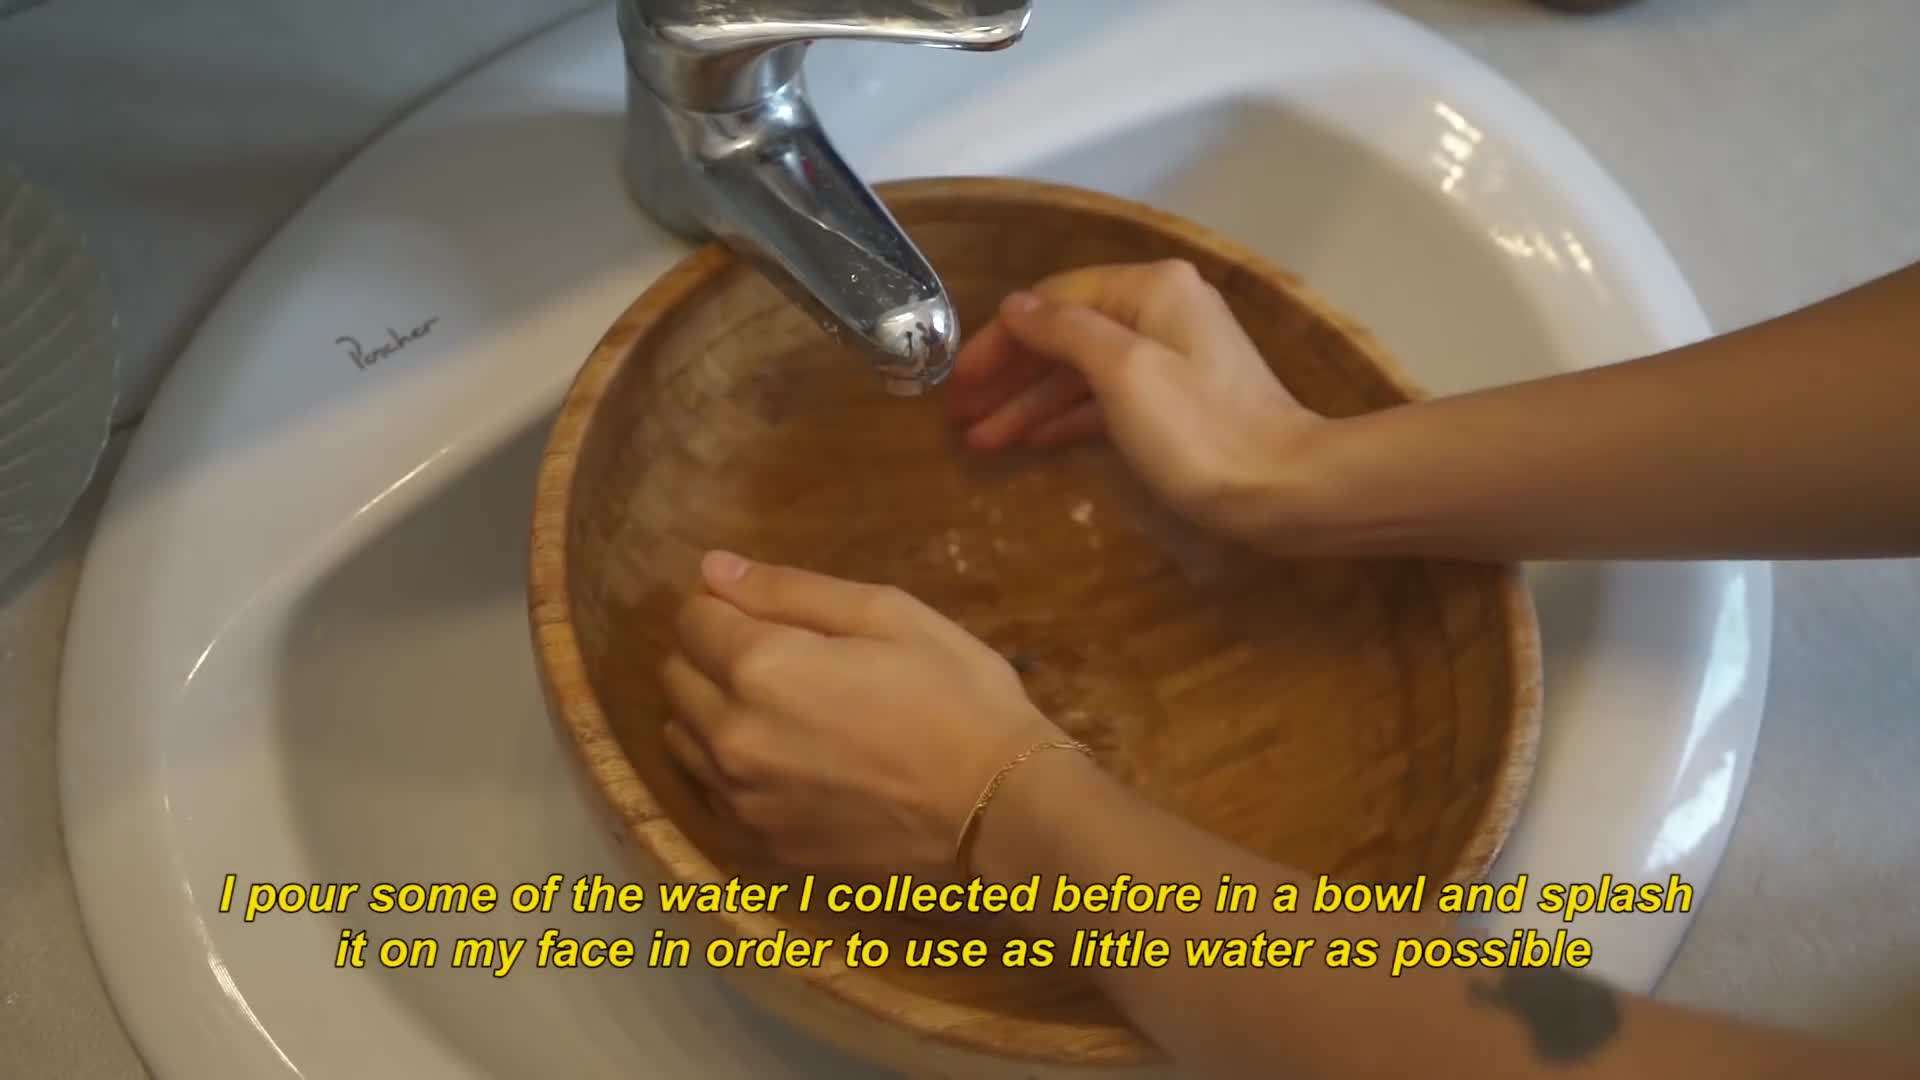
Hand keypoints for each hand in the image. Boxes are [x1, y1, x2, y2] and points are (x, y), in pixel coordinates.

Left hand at [660, 550, 1063, 872]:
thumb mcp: (888, 614)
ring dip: (710, 712)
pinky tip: (776, 762)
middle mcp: (732, 737)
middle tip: (777, 656)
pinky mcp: (762, 846)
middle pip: (676, 677)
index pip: (693, 620)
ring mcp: (742, 800)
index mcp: (762, 669)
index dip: (723, 604)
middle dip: (711, 654)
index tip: (763, 610)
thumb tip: (712, 569)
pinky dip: (725, 769)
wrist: (999, 813)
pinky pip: (710, 795)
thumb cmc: (957, 696)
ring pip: (682, 739)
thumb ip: (789, 590)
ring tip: (775, 709)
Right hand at [946, 259, 1327, 549]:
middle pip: (1066, 335)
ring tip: (982, 441)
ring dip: (1030, 404)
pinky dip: (1067, 418)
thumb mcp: (1122, 372)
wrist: (1286, 489)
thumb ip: (1064, 331)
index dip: (999, 340)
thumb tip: (1016, 306)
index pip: (1053, 300)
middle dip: (1010, 376)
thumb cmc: (1200, 431)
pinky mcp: (1180, 402)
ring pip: (1083, 372)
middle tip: (958, 416)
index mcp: (1149, 289)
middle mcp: (1161, 310)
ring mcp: (1173, 357)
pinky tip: (1032, 442)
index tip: (957, 382)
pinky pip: (1107, 399)